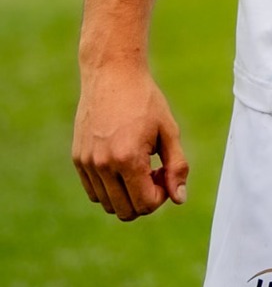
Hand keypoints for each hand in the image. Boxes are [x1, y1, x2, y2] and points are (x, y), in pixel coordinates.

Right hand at [73, 61, 188, 220]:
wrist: (112, 76)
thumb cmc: (146, 101)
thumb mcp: (170, 132)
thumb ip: (177, 167)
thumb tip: (179, 199)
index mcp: (128, 159)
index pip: (145, 204)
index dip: (162, 196)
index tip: (165, 172)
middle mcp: (103, 165)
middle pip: (125, 211)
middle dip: (145, 199)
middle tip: (155, 172)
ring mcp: (86, 163)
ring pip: (107, 204)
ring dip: (127, 194)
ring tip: (140, 166)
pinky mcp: (78, 159)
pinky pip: (94, 191)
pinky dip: (110, 188)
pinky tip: (123, 164)